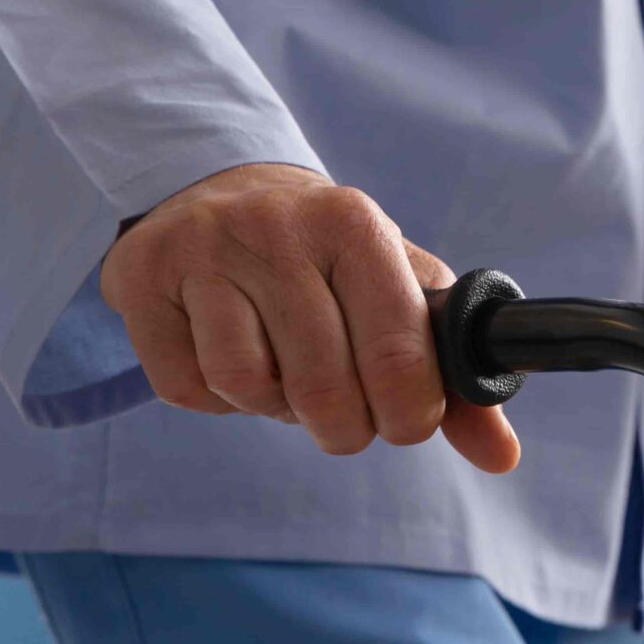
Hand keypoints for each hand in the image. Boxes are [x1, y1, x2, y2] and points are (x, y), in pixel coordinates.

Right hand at [98, 163, 520, 472]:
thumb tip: (502, 456)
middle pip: (322, 386)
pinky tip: (230, 355)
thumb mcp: (400, 288)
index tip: (407, 420)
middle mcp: (277, 228)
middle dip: (344, 425)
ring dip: (275, 407)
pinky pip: (186, 389)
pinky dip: (218, 400)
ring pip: (249, 388)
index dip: (410, 412)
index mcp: (355, 224)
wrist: (219, 187)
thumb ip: (453, 370)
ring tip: (286, 372)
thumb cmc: (329, 257)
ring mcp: (203, 250)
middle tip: (345, 412)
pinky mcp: (141, 278)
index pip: (398, 349)